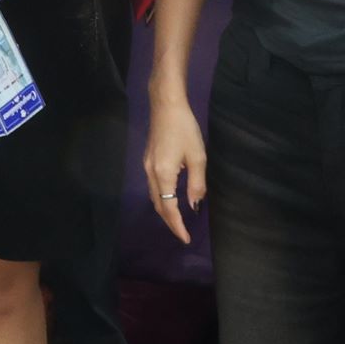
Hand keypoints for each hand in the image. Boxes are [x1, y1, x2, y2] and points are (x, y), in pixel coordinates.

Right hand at [142, 89, 207, 243]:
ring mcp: (147, 165)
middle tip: (182, 234)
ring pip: (154, 196)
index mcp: (164, 174)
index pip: (169, 208)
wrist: (166, 105)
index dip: (177, 225)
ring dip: (164, 211)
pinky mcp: (148, 159)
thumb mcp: (197, 157)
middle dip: (169, 222)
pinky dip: (161, 199)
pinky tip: (171, 199)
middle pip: (158, 205)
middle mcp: (151, 173)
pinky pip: (153, 186)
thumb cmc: (185, 129)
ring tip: (178, 221)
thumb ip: (196, 184)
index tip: (186, 239)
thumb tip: (194, 205)